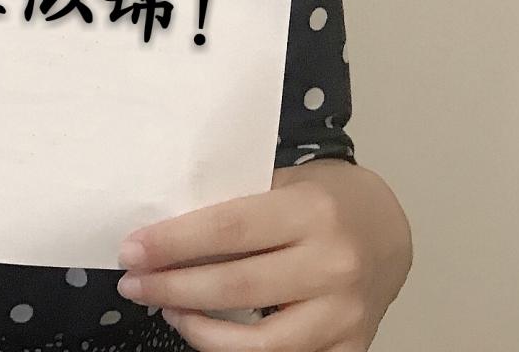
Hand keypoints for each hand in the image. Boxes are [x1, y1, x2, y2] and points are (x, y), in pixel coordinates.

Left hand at [114, 159, 411, 350]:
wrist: (387, 231)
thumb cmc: (323, 199)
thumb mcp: (284, 183)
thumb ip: (237, 206)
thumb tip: (166, 231)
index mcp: (311, 212)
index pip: (228, 229)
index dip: (173, 242)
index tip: (131, 249)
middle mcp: (332, 265)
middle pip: (236, 286)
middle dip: (172, 286)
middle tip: (133, 283)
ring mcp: (344, 315)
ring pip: (259, 344)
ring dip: (199, 329)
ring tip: (167, 308)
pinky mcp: (350, 348)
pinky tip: (207, 331)